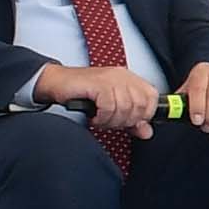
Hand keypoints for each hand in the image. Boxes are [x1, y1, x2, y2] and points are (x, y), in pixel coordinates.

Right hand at [27, 58, 154, 133]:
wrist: (56, 82)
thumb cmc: (83, 94)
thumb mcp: (111, 109)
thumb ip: (131, 120)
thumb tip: (147, 132)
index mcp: (129, 79)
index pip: (151, 97)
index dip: (145, 115)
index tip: (130, 123)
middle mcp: (122, 76)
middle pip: (139, 105)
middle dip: (126, 121)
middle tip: (110, 122)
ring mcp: (110, 78)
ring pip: (125, 108)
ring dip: (112, 121)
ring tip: (100, 120)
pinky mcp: (98, 83)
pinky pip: (109, 107)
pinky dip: (102, 117)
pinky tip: (94, 117)